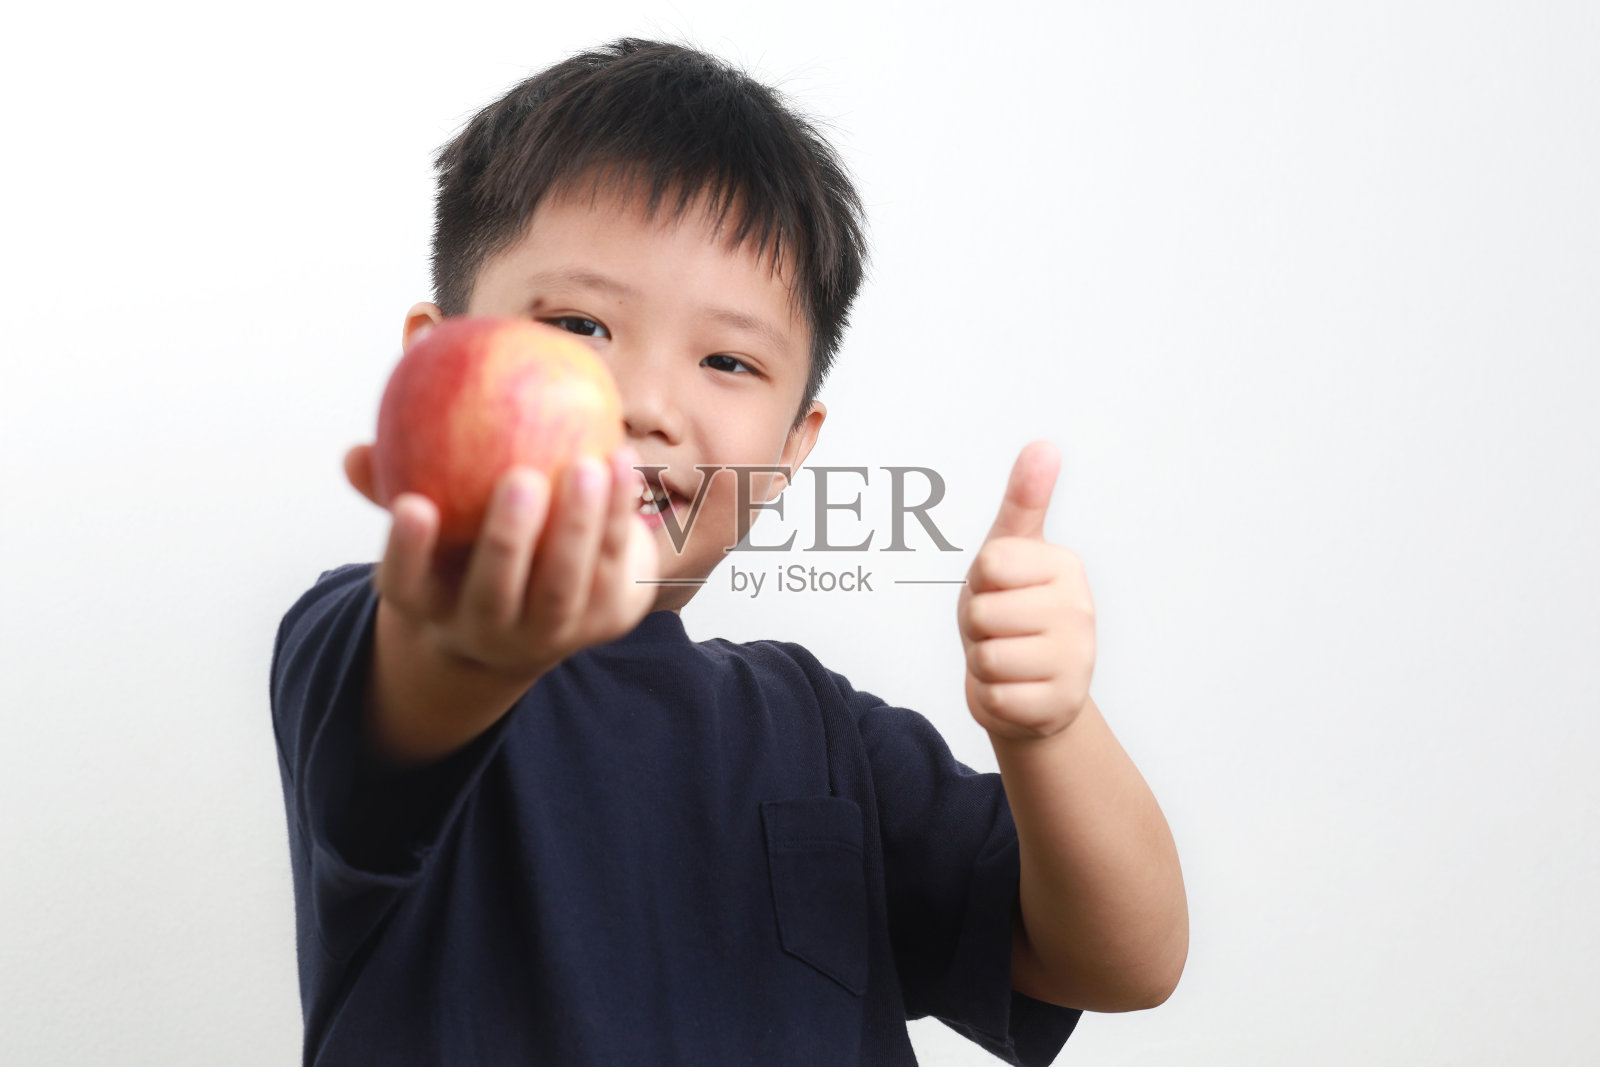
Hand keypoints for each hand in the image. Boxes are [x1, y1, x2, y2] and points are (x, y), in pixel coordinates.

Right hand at [343, 443, 659, 679]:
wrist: (545, 613)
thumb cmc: (470, 550)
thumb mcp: (434, 527)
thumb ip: (397, 483)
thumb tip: (356, 453)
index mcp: (434, 606)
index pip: (406, 587)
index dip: (407, 551)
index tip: (413, 504)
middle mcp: (490, 630)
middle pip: (496, 594)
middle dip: (508, 540)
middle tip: (521, 479)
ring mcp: (551, 632)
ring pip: (563, 587)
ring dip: (578, 526)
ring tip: (588, 465)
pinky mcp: (606, 617)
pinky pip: (612, 563)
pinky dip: (619, 514)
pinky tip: (621, 462)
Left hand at [956, 440, 1095, 741]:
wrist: (1032, 687)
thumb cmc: (1011, 611)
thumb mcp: (1009, 552)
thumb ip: (1023, 500)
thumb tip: (1043, 445)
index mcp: (1065, 566)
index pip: (988, 565)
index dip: (978, 583)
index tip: (999, 590)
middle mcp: (1080, 611)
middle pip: (981, 613)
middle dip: (977, 626)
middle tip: (1001, 630)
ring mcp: (1076, 661)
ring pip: (985, 657)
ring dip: (983, 663)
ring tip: (1008, 658)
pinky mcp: (1060, 705)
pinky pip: (993, 698)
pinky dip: (992, 697)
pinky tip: (1015, 689)